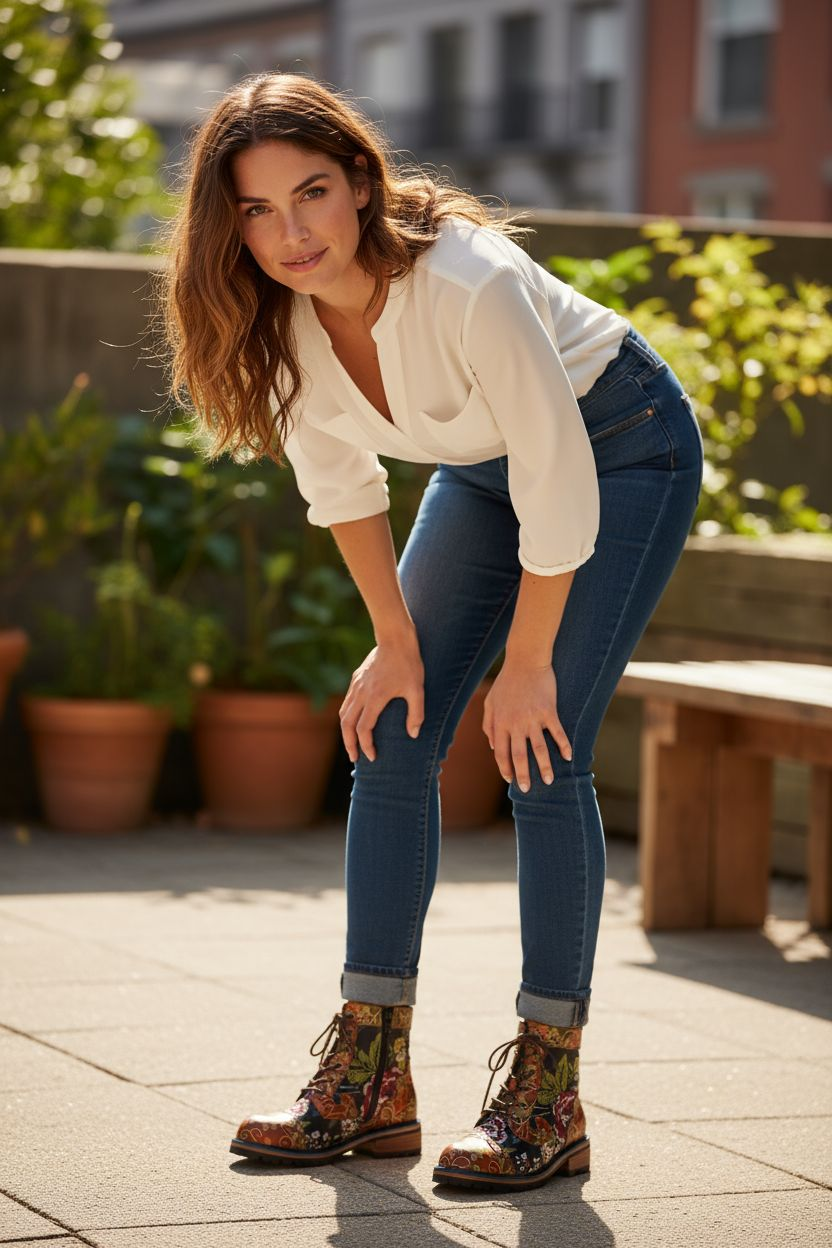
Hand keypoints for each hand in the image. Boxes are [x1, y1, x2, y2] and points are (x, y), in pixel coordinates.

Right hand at [340, 633, 424, 762]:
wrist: (396, 639)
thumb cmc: (409, 664)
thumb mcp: (417, 690)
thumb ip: (416, 713)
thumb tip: (413, 734)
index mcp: (375, 697)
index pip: (364, 729)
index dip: (366, 745)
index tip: (372, 756)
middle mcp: (361, 693)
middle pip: (347, 724)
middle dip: (349, 744)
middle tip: (355, 757)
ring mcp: (356, 685)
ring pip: (343, 713)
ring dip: (345, 731)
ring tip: (351, 744)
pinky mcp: (356, 679)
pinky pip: (347, 702)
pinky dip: (347, 716)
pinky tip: (355, 721)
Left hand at [483, 660, 571, 790]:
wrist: (525, 660)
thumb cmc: (506, 681)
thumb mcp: (490, 701)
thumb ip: (489, 724)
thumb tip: (491, 745)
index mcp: (500, 723)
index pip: (500, 752)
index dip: (504, 767)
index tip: (509, 779)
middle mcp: (515, 724)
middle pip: (519, 756)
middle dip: (523, 775)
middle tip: (527, 789)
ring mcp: (533, 718)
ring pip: (539, 749)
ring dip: (545, 767)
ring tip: (549, 781)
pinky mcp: (548, 711)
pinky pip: (557, 733)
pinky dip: (564, 746)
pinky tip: (568, 757)